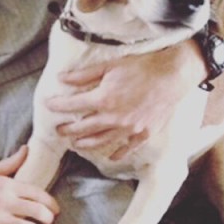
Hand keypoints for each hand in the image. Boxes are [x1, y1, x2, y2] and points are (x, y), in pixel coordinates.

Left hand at [45, 40, 205, 159]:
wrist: (173, 74)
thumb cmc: (142, 67)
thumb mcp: (110, 65)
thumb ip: (84, 75)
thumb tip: (62, 78)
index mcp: (104, 99)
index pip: (73, 105)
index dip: (58, 105)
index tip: (49, 105)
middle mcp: (114, 117)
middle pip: (84, 128)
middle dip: (68, 130)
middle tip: (58, 131)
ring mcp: (129, 128)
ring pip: (102, 141)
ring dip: (86, 143)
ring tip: (76, 144)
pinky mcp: (144, 133)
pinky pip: (127, 148)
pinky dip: (117, 154)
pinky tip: (110, 157)